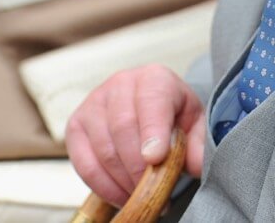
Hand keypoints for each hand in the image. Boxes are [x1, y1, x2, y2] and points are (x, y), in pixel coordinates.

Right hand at [65, 64, 206, 206]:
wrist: (152, 111)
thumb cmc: (174, 117)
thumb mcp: (194, 126)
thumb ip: (198, 144)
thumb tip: (196, 164)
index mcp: (154, 78)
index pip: (151, 101)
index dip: (153, 132)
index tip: (156, 158)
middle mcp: (121, 83)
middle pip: (123, 127)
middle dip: (138, 166)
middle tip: (152, 189)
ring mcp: (94, 103)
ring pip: (104, 148)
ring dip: (123, 179)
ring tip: (141, 194)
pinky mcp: (76, 126)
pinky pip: (84, 163)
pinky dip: (104, 186)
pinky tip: (121, 195)